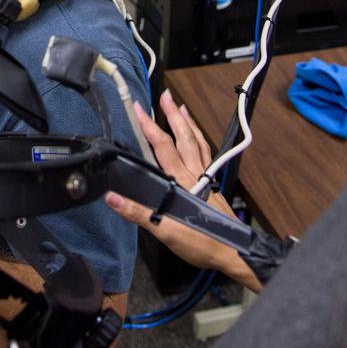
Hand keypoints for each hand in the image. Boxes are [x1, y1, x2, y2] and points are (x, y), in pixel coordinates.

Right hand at [105, 90, 261, 292]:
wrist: (234, 251)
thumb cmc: (203, 242)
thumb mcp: (165, 232)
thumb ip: (138, 213)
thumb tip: (113, 198)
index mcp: (181, 181)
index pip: (162, 146)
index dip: (149, 126)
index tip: (138, 109)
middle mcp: (195, 174)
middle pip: (183, 137)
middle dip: (173, 115)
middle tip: (166, 95)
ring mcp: (206, 178)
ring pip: (197, 143)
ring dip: (188, 123)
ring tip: (181, 108)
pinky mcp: (213, 185)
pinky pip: (205, 154)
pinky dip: (199, 140)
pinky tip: (196, 140)